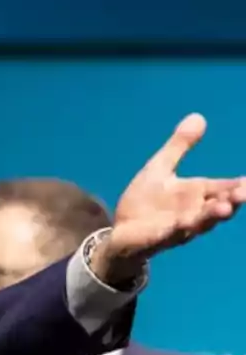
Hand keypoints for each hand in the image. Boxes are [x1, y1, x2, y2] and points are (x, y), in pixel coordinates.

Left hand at [94, 113, 245, 281]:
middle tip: (243, 193)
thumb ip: (179, 146)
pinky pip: (170, 234)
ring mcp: (178, 227)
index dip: (239, 186)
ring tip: (224, 209)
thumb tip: (198, 116)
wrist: (121, 231)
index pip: (225, 188)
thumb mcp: (160, 168)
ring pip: (200, 223)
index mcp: (198, 194)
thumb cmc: (145, 201)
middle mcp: (195, 212)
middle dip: (232, 201)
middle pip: (219, 207)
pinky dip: (176, 229)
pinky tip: (181, 224)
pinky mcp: (158, 237)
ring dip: (211, 216)